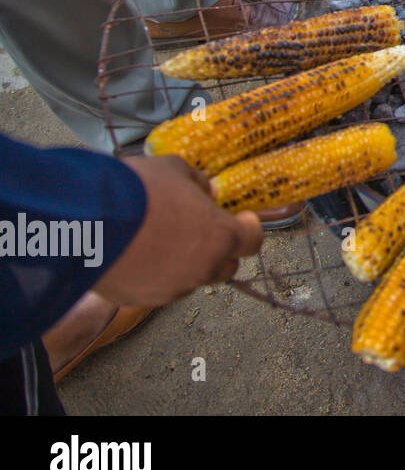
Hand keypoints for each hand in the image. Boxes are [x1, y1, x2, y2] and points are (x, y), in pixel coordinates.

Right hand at [92, 155, 262, 306]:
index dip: (249, 228)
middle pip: (227, 265)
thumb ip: (198, 183)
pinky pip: (159, 288)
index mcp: (220, 236)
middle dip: (219, 249)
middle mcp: (203, 268)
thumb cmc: (138, 189)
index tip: (242, 219)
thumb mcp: (175, 169)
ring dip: (186, 263)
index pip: (253, 241)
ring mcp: (173, 289)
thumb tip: (207, 193)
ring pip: (191, 278)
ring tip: (161, 241)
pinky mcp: (142, 300)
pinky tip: (137, 255)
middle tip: (200, 230)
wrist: (85, 223)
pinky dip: (156, 275)